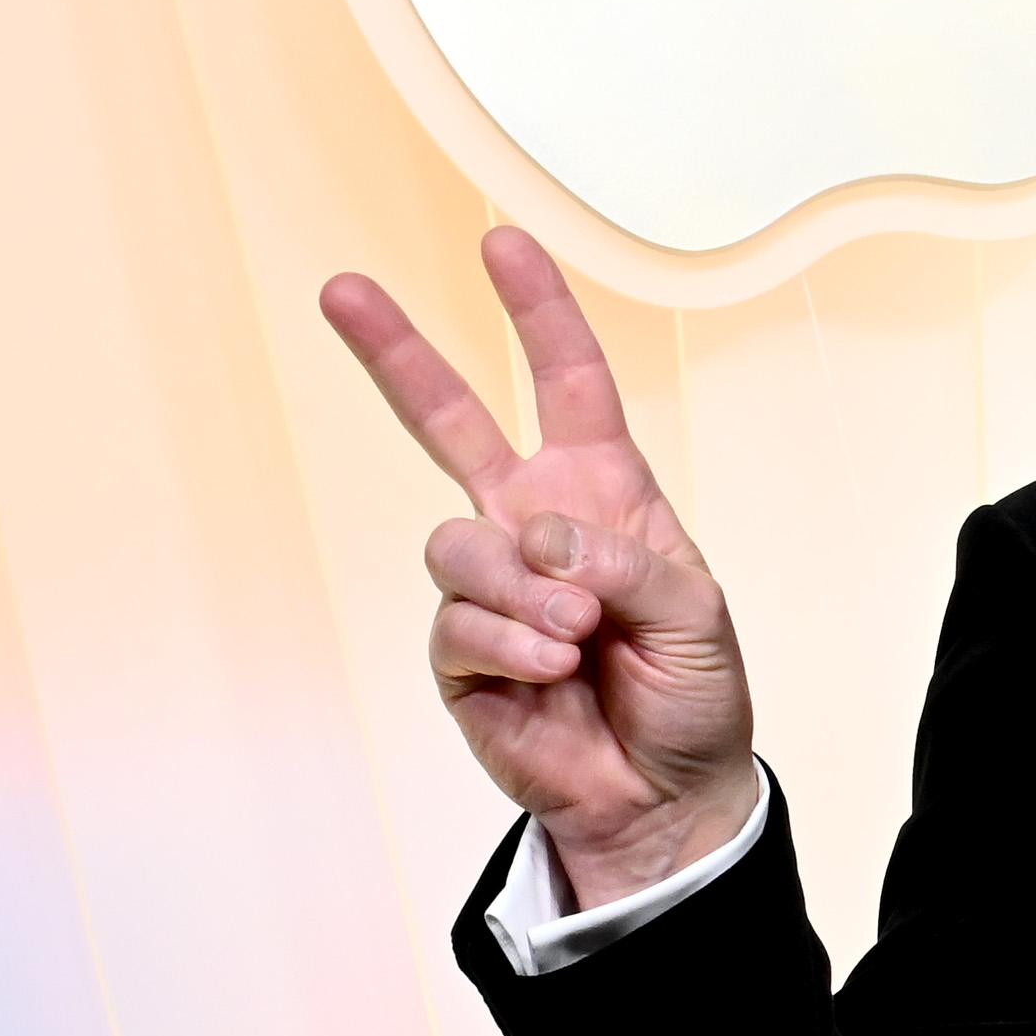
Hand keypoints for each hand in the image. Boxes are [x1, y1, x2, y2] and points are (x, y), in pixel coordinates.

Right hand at [321, 229, 755, 904]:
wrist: (662, 794)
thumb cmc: (691, 695)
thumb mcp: (694, 614)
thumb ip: (624, 558)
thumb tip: (536, 533)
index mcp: (602, 492)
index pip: (567, 383)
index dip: (538, 312)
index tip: (500, 241)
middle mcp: (534, 522)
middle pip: (447, 421)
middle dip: (396, 353)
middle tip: (341, 289)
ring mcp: (490, 585)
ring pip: (456, 543)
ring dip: (519, 588)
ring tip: (576, 633)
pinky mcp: (459, 652)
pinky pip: (457, 622)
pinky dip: (509, 642)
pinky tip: (550, 669)